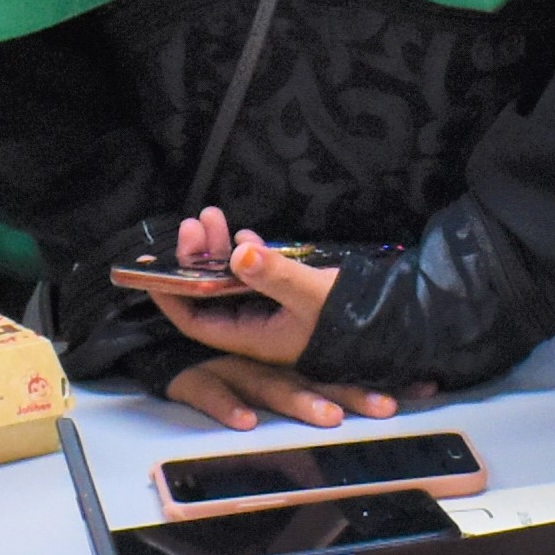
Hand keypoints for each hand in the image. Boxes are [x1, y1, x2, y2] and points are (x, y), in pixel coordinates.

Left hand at [149, 214, 397, 425]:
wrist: (401, 322)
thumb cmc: (355, 315)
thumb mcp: (311, 292)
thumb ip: (273, 273)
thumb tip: (237, 251)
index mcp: (255, 337)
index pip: (195, 320)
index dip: (170, 294)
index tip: (153, 265)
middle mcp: (259, 328)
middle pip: (211, 296)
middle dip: (197, 259)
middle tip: (196, 222)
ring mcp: (274, 313)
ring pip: (232, 283)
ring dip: (220, 250)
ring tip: (213, 216)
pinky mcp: (291, 298)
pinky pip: (256, 278)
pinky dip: (247, 255)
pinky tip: (247, 235)